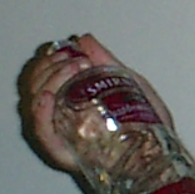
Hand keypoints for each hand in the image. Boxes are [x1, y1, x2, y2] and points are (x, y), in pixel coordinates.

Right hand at [17, 34, 173, 172]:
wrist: (159, 154)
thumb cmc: (145, 125)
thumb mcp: (127, 83)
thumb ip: (106, 62)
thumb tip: (83, 39)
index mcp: (68, 104)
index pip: (42, 78)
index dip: (48, 60)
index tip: (68, 50)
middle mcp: (59, 119)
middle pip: (35, 87)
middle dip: (50, 66)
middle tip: (73, 58)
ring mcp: (59, 135)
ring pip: (35, 104)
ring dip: (49, 80)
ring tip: (71, 67)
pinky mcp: (62, 152)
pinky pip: (42, 132)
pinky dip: (41, 112)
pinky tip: (49, 95)